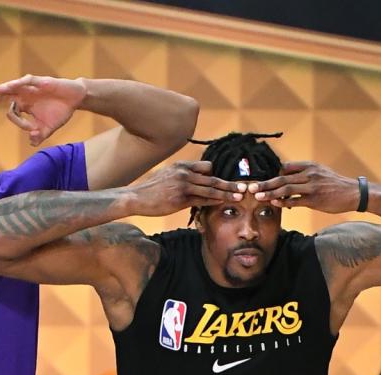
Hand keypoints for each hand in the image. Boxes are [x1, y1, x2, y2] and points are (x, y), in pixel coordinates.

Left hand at [0, 74, 86, 145]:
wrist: (76, 99)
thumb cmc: (60, 111)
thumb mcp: (48, 128)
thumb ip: (39, 135)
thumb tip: (31, 142)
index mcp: (24, 105)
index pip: (12, 112)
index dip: (18, 121)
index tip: (31, 129)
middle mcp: (24, 95)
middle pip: (4, 95)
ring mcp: (31, 88)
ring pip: (13, 87)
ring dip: (1, 88)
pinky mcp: (41, 82)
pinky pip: (28, 81)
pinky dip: (21, 82)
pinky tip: (13, 84)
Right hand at [128, 161, 242, 216]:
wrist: (136, 197)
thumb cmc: (151, 189)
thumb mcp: (167, 175)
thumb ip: (183, 175)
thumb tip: (196, 180)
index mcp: (182, 165)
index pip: (207, 167)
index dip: (216, 175)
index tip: (228, 181)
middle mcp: (184, 173)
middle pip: (213, 178)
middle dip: (230, 184)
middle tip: (244, 187)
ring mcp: (183, 186)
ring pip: (210, 189)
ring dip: (227, 193)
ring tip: (239, 197)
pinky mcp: (180, 199)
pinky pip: (201, 200)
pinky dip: (214, 201)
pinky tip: (222, 203)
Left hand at [248, 161, 359, 213]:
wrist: (354, 193)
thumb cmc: (335, 184)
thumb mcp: (320, 172)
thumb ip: (303, 174)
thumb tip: (285, 179)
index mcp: (309, 166)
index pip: (285, 167)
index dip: (271, 174)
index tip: (260, 180)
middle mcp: (309, 174)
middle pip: (282, 178)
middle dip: (265, 184)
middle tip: (251, 188)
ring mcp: (312, 187)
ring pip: (286, 189)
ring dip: (270, 193)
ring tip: (258, 197)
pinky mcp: (315, 200)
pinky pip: (295, 201)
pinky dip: (284, 202)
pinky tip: (274, 204)